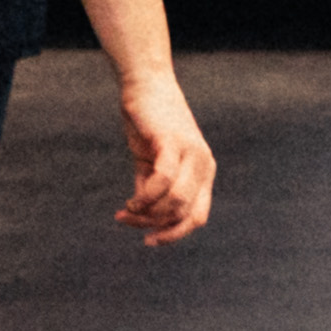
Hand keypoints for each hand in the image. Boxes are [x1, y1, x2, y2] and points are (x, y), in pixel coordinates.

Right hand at [112, 69, 213, 243]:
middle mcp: (204, 165)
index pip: (198, 217)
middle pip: (184, 214)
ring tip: (126, 211)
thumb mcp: (151, 165)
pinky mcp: (173, 143)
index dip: (173, 235)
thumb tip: (145, 218)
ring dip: (145, 215)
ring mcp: (192, 153)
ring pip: (175, 202)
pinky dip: (144, 198)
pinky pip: (163, 181)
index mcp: (203, 173)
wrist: (146, 89)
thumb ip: (152, 190)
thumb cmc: (149, 129)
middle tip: (127, 220)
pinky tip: (129, 203)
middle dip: (152, 225)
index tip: (148, 241)